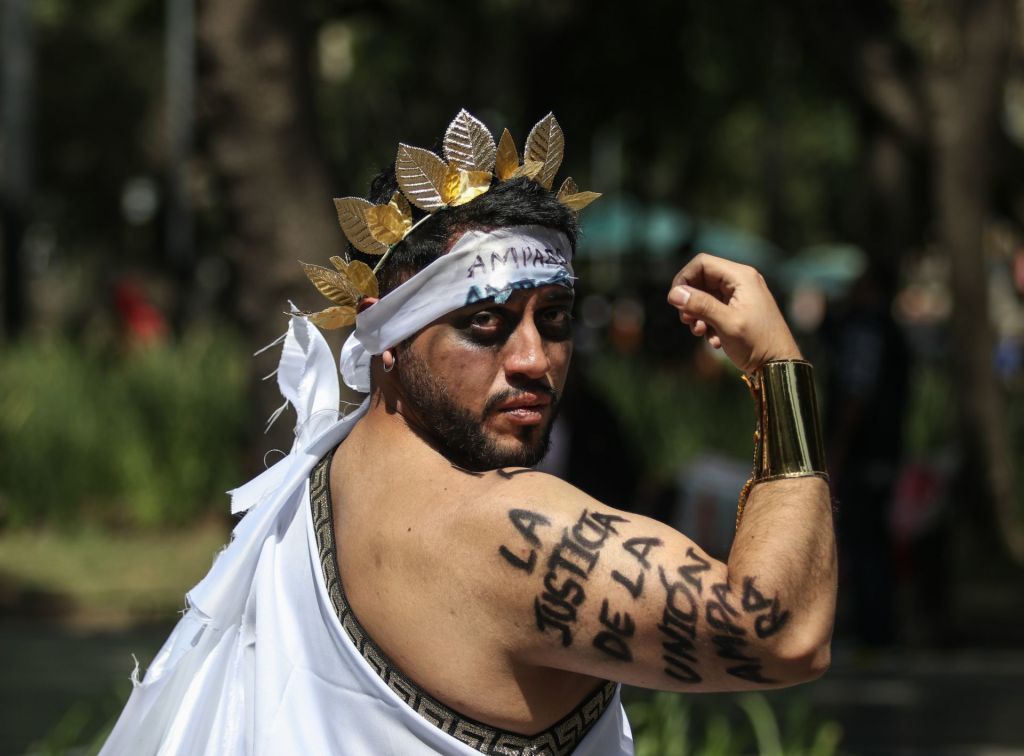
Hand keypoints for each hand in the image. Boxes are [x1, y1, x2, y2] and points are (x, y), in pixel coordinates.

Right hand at [667, 253, 800, 373]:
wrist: (778, 366)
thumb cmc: (757, 343)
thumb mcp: (726, 323)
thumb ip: (700, 305)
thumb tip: (673, 293)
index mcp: (741, 277)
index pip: (702, 263)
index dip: (684, 279)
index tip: (675, 301)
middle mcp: (741, 282)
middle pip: (702, 280)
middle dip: (690, 301)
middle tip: (687, 321)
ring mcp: (740, 296)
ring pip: (705, 296)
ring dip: (698, 315)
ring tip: (701, 333)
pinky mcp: (738, 311)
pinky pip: (714, 310)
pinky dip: (708, 324)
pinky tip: (714, 341)